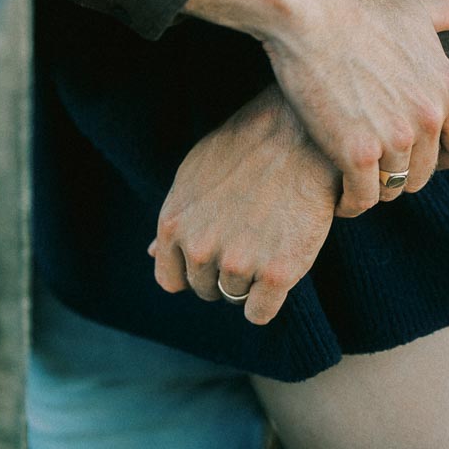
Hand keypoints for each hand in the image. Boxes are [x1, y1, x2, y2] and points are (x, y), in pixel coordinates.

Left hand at [149, 85, 338, 324]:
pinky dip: (268, 300)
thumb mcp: (194, 176)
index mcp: (174, 223)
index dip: (192, 271)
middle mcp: (200, 247)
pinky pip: (260, 313)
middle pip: (206, 290)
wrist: (297, 134)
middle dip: (224, 272)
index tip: (214, 256)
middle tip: (249, 237)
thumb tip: (151, 253)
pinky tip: (279, 267)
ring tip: (267, 237)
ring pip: (235, 298)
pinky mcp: (277, 273)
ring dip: (251, 279)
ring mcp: (237, 262)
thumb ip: (176, 219)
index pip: (170, 279)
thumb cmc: (244, 151)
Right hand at [185, 0, 448, 215]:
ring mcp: (393, 137)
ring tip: (350, 170)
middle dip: (401, 168)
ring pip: (392, 187)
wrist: (306, 10)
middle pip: (424, 173)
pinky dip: (349, 200)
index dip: (443, 156)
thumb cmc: (357, 7)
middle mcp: (428, 117)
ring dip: (373, 184)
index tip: (414, 148)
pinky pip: (361, 197)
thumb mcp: (420, 10)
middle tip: (372, 155)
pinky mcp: (355, 152)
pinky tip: (334, 189)